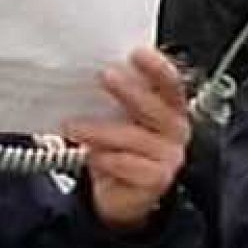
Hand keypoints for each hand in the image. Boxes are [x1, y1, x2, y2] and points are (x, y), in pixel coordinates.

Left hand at [65, 48, 189, 233]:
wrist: (119, 193)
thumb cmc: (119, 148)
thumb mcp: (116, 116)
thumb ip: (113, 95)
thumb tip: (87, 69)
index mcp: (169, 106)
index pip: (170, 82)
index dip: (157, 67)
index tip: (137, 54)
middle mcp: (174, 129)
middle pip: (156, 107)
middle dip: (129, 90)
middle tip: (104, 76)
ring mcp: (169, 155)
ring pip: (136, 138)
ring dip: (101, 130)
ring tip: (73, 126)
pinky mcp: (157, 179)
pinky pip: (130, 165)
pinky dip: (107, 159)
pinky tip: (90, 155)